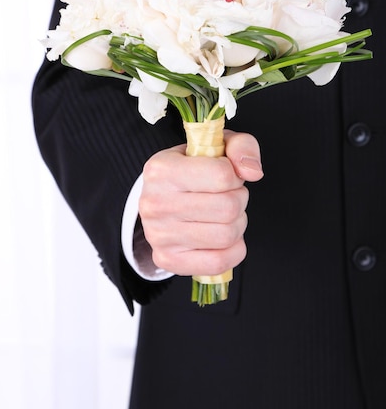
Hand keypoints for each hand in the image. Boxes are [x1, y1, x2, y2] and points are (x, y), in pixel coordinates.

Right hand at [139, 131, 263, 276]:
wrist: (160, 197)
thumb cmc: (190, 170)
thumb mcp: (214, 146)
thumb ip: (240, 146)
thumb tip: (253, 171)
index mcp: (162, 169)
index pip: (222, 175)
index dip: (234, 175)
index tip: (226, 174)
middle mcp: (155, 203)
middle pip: (228, 207)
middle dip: (238, 200)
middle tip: (227, 195)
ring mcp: (159, 235)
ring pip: (227, 235)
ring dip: (237, 224)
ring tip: (224, 214)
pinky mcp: (167, 259)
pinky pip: (219, 262)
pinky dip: (233, 250)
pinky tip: (224, 237)